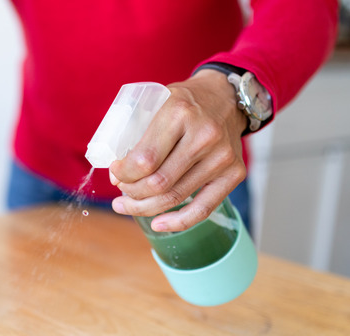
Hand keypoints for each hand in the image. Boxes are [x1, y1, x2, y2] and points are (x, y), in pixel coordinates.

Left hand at [109, 69, 247, 231]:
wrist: (226, 97)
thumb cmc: (184, 103)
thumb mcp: (156, 102)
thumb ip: (135, 132)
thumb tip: (116, 175)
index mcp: (179, 113)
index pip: (144, 160)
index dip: (123, 174)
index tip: (115, 173)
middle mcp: (204, 135)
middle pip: (158, 183)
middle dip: (131, 193)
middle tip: (120, 192)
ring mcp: (222, 156)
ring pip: (175, 197)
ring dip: (145, 208)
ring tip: (127, 206)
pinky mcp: (234, 173)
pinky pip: (203, 208)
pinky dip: (178, 222)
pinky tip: (158, 224)